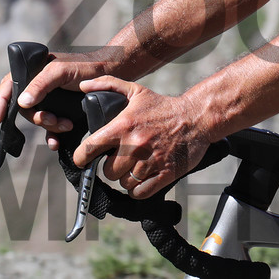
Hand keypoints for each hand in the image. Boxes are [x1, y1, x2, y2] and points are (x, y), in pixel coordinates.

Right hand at [0, 54, 116, 150]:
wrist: (114, 75)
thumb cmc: (87, 68)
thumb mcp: (62, 71)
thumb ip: (40, 83)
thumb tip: (21, 103)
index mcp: (35, 71)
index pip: (9, 85)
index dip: (1, 101)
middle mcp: (40, 86)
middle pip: (25, 108)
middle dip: (38, 117)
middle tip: (53, 120)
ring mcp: (51, 100)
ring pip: (39, 119)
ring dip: (49, 126)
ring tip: (66, 125)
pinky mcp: (62, 111)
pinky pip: (49, 129)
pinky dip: (52, 137)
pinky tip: (56, 143)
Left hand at [74, 77, 211, 199]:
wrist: (196, 118)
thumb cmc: (163, 107)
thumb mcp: (136, 91)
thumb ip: (108, 85)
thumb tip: (84, 85)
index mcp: (123, 126)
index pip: (89, 148)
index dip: (82, 158)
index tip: (83, 160)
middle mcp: (135, 145)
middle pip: (108, 171)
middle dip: (112, 166)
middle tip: (121, 158)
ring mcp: (150, 162)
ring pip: (124, 183)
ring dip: (127, 177)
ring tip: (135, 166)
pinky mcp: (165, 174)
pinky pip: (140, 192)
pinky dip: (139, 188)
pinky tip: (144, 176)